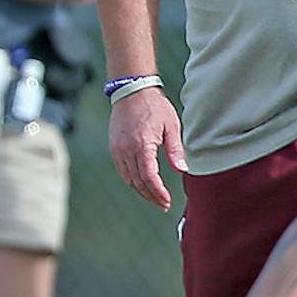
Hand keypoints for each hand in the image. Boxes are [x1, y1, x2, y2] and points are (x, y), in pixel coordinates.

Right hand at [108, 87, 186, 210]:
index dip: (157, 192)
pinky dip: (131, 180)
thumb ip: (176, 150)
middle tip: (163, 204)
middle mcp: (126, 149)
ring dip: (140, 190)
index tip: (167, 201)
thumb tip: (183, 170)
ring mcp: (117, 149)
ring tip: (154, 198)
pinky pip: (122, 170)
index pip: (148, 176)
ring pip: (127, 178)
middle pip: (137, 181)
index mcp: (142, 144)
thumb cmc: (155, 107)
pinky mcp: (114, 147)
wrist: (131, 91)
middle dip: (150, 195)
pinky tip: (141, 184)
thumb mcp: (171, 126)